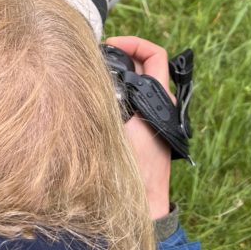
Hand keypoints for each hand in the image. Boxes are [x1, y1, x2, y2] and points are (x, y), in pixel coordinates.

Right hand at [104, 35, 172, 220]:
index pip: (156, 55)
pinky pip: (130, 103)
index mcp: (159, 100)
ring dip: (116, 76)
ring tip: (91, 76)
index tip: (112, 44)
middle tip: (96, 58)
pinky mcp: (143, 133)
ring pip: (135, 85)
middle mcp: (160, 106)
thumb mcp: (118, 129)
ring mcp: (152, 119)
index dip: (135, 42)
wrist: (144, 207)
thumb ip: (110, 100)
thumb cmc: (135, 170)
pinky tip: (94, 102)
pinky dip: (114, 96)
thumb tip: (90, 77)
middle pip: (143, 67)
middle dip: (120, 57)